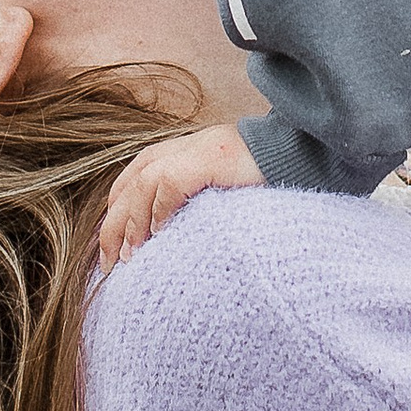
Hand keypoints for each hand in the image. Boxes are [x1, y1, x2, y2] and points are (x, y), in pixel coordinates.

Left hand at [97, 122, 265, 266]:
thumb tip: (166, 237)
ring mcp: (197, 149)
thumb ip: (192, 200)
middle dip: (114, 226)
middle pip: (130, 185)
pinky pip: (171, 183)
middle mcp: (183, 147)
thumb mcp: (218, 188)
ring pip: (143, 185)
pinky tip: (159, 234)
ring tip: (130, 256)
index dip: (116, 214)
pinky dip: (160, 209)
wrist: (301, 153)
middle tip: (109, 263)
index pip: (131, 180)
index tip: (112, 248)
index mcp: (180, 152)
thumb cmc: (265, 179)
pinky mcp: (210, 157)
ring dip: (132, 223)